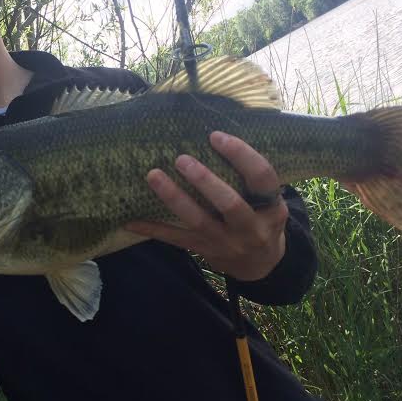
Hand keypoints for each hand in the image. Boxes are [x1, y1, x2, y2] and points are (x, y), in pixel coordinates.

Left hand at [126, 131, 288, 280]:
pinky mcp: (203, 250)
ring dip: (173, 197)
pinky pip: (174, 239)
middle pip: (229, 203)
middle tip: (182, 158)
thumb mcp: (269, 202)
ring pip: (197, 220)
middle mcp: (251, 229)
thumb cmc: (260, 219)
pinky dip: (151, 228)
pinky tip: (129, 219)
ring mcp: (225, 242)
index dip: (241, 154)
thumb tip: (217, 134)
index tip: (216, 135)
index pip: (261, 177)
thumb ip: (251, 177)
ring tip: (153, 175)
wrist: (260, 265)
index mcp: (272, 209)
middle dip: (204, 180)